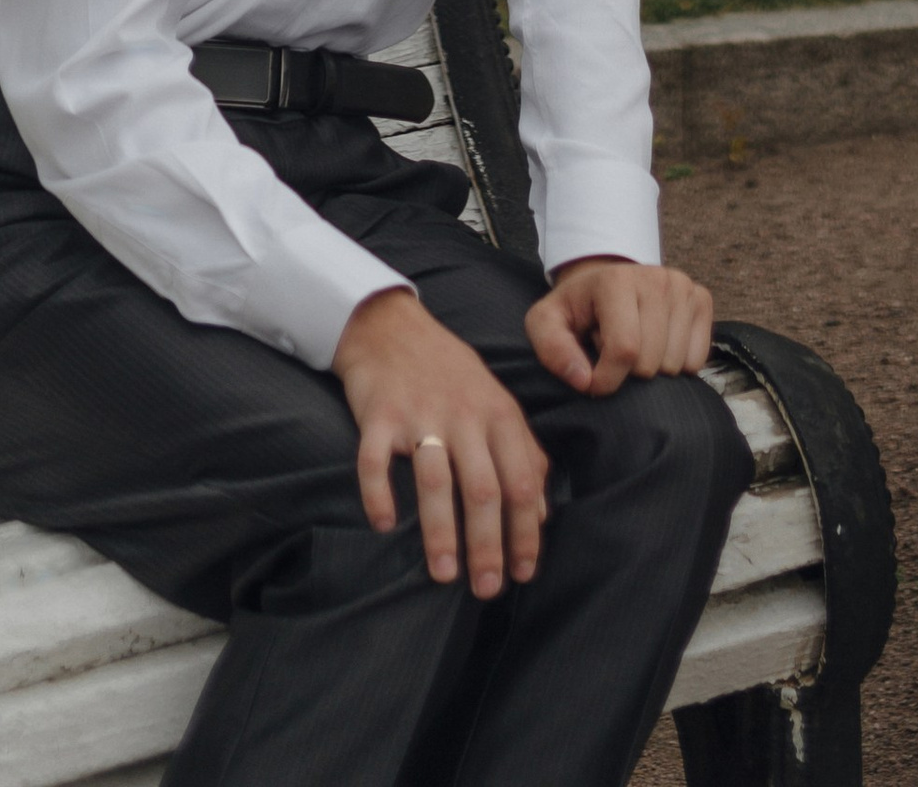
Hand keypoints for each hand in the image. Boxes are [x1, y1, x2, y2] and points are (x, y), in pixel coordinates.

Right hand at [332, 286, 550, 597]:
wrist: (392, 327)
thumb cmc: (451, 375)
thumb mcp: (496, 403)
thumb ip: (522, 453)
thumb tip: (541, 514)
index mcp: (498, 414)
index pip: (521, 480)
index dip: (525, 531)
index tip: (524, 574)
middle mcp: (463, 415)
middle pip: (483, 488)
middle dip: (488, 544)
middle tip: (487, 589)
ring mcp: (419, 414)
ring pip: (435, 481)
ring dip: (441, 532)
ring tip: (444, 576)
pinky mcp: (378, 415)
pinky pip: (375, 461)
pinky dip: (379, 494)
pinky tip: (383, 525)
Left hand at [525, 255, 714, 396]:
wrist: (606, 282)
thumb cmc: (576, 308)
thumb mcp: (547, 323)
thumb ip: (553, 351)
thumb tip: (584, 380)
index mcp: (616, 280)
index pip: (624, 349)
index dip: (606, 380)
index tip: (592, 381)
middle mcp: (656, 278)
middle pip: (651, 362)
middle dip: (628, 373)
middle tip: (612, 351)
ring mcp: (682, 287)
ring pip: (675, 365)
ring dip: (651, 369)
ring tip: (633, 346)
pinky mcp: (701, 298)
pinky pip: (697, 359)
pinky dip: (676, 365)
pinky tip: (657, 346)